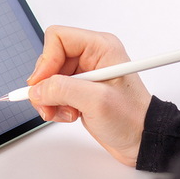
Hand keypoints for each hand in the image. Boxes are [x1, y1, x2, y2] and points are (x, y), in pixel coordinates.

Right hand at [27, 26, 151, 166]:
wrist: (142, 139)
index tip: (42, 84)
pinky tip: (70, 115)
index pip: (58, 38)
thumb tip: (37, 89)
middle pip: (50, 59)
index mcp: (100, 47)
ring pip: (48, 77)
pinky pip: (54, 91)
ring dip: (50, 98)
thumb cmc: (132, 118)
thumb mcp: (97, 102)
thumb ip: (63, 90)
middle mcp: (91, 56)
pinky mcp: (79, 89)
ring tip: (65, 113)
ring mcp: (84, 74)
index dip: (46, 61)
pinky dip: (55, 105)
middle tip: (50, 105)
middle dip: (46, 84)